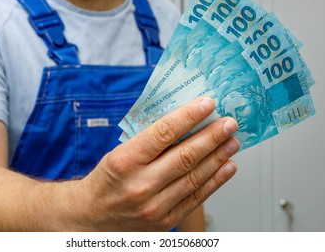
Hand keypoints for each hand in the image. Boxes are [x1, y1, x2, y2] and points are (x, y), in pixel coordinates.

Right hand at [73, 97, 238, 230]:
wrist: (91, 217)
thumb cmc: (106, 181)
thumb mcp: (118, 154)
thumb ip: (148, 141)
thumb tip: (184, 122)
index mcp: (124, 161)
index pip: (163, 133)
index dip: (189, 116)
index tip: (207, 104)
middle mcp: (140, 184)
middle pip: (185, 156)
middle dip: (212, 136)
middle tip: (229, 123)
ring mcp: (154, 206)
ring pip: (195, 177)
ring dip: (218, 156)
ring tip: (232, 141)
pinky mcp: (165, 221)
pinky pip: (196, 198)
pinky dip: (215, 181)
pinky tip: (227, 166)